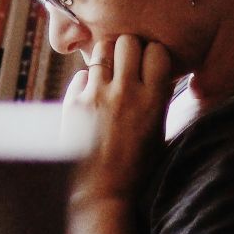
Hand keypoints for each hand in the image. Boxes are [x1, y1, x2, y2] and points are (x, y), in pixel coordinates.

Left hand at [63, 35, 173, 200]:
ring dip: (107, 58)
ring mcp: (97, 95)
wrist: (101, 193)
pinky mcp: (73, 102)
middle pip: (128, 41)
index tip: (150, 64)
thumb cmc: (135, 167)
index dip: (153, 54)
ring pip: (102, 50)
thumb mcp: (159, 132)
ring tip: (109, 75)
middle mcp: (126, 93)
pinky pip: (82, 74)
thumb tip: (159, 73)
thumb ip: (159, 99)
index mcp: (152, 100)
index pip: (157, 51)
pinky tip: (92, 96)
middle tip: (127, 64)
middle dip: (129, 48)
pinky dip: (87, 80)